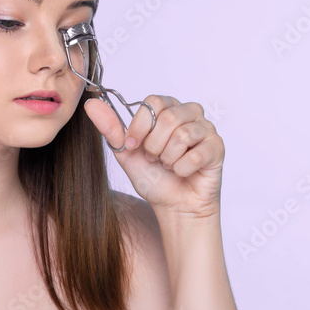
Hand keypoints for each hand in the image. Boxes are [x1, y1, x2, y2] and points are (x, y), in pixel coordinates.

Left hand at [84, 95, 224, 218]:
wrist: (173, 206)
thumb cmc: (153, 177)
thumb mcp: (126, 152)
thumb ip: (111, 128)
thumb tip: (91, 104)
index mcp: (168, 108)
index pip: (153, 102)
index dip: (140, 126)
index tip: (133, 146)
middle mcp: (190, 113)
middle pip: (169, 117)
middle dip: (155, 146)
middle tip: (155, 159)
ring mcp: (207, 129)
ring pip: (183, 135)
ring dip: (168, 159)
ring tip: (169, 165)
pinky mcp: (217, 148)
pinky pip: (196, 154)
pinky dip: (182, 169)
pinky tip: (183, 173)